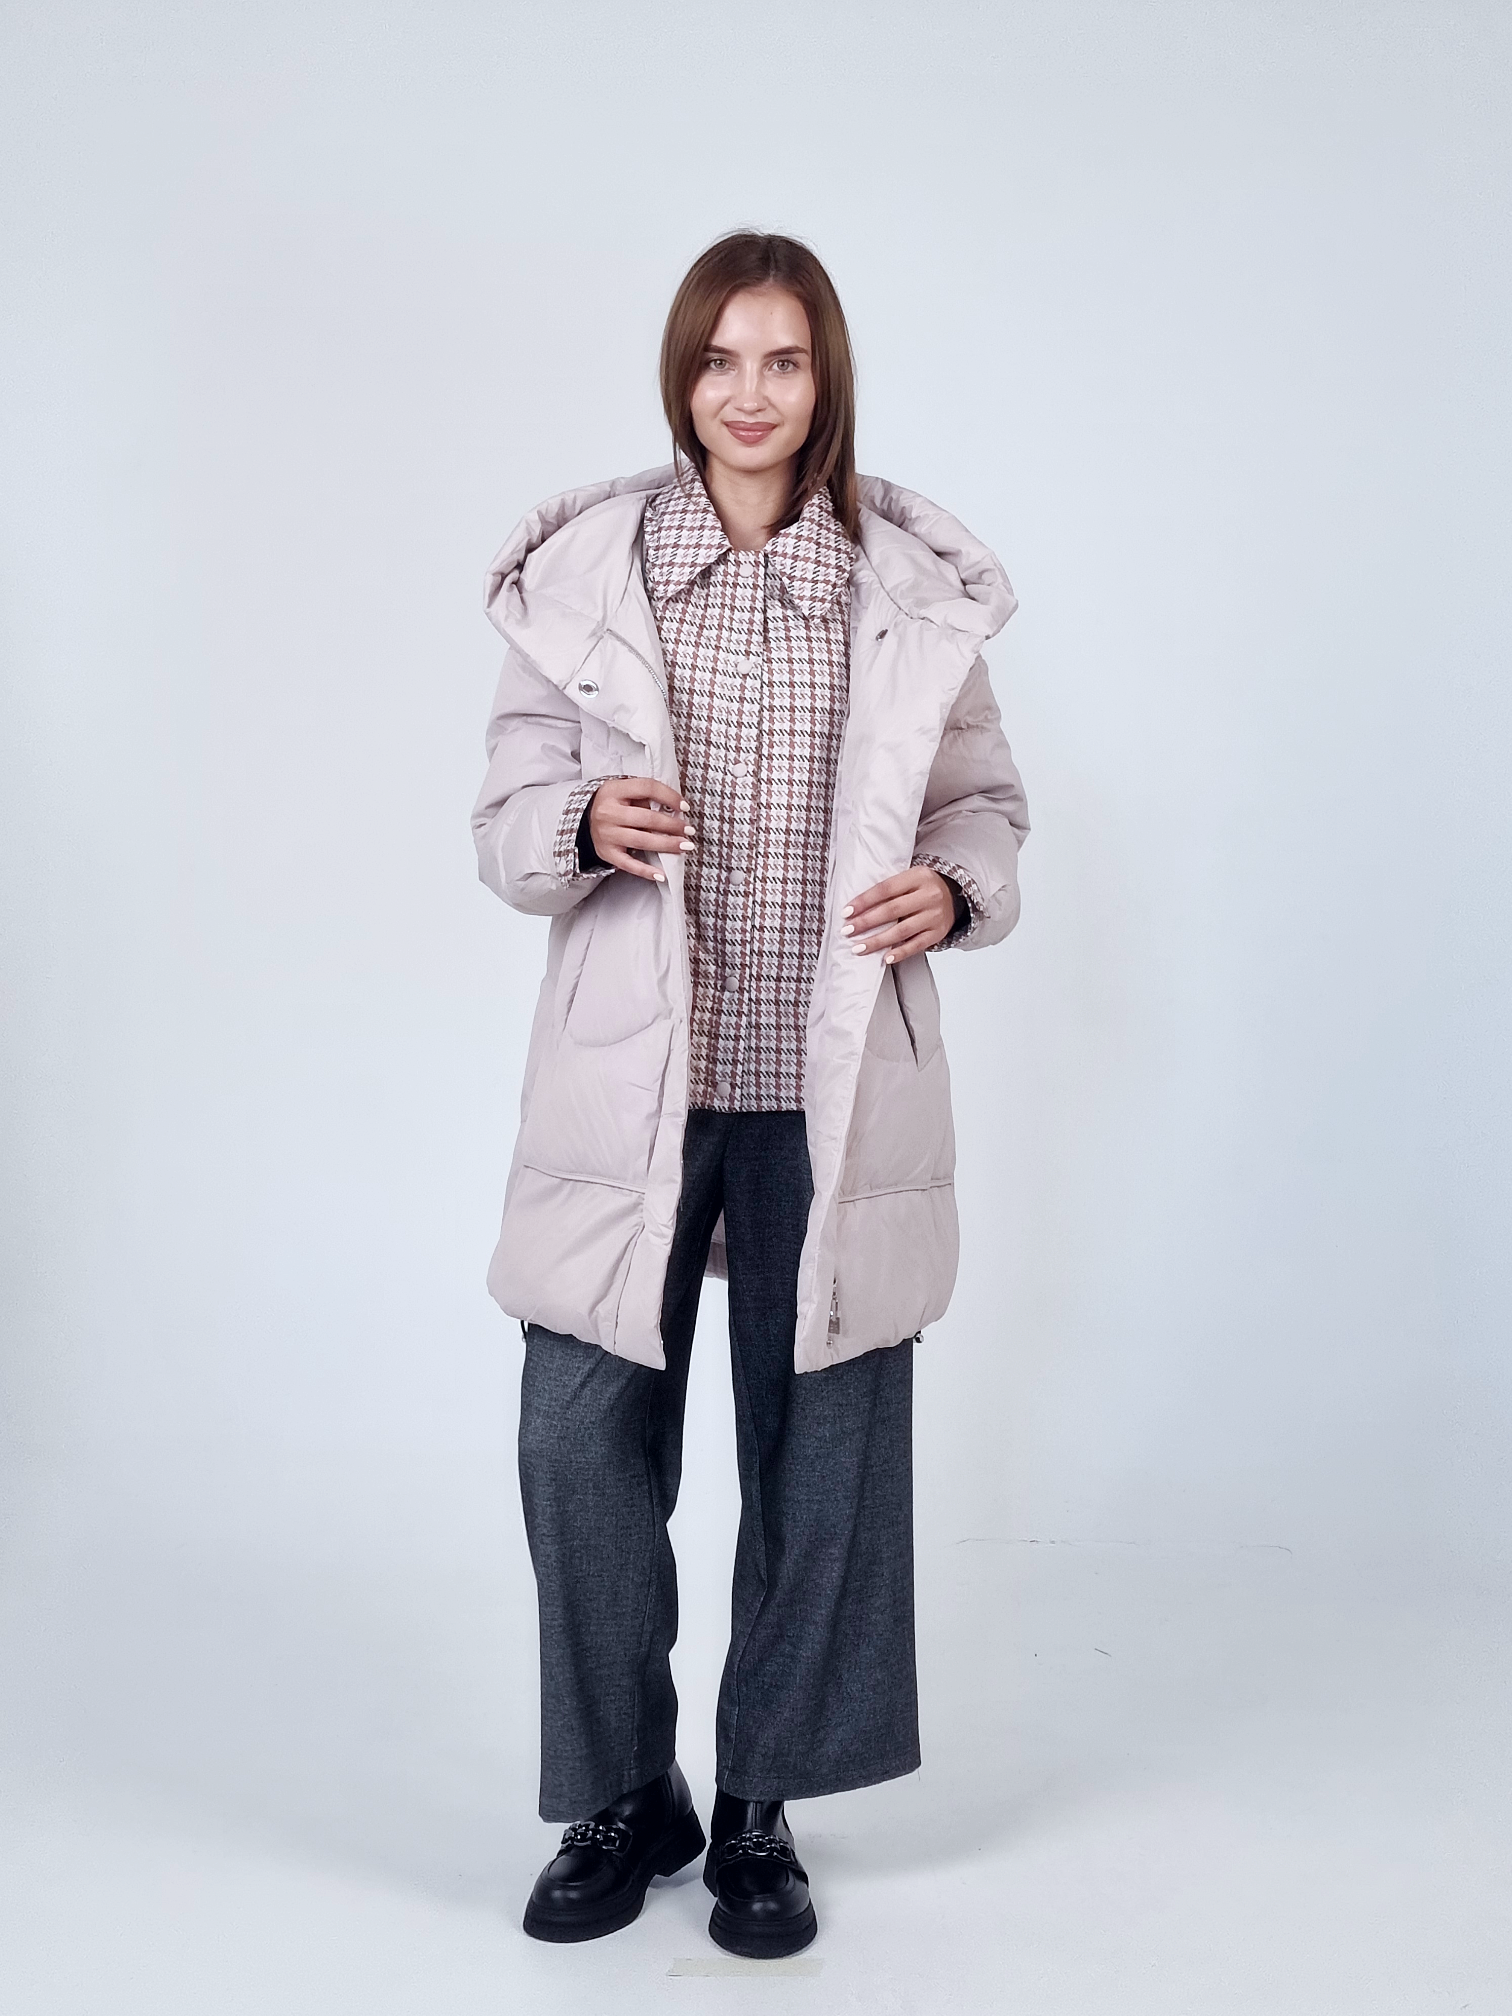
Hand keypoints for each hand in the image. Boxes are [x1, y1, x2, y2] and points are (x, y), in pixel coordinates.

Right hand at [588, 776, 695, 882]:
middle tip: (689, 830)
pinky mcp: (607, 853)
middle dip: (672, 825)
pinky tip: (661, 874)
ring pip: (641, 841)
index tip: (685, 807)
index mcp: (614, 791)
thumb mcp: (623, 790)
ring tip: (684, 846)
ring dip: (666, 845)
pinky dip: (646, 871)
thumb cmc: (612, 803)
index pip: (647, 788)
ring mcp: (607, 834)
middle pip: (647, 819)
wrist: (582, 819)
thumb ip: (644, 796)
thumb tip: (672, 810)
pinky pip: (629, 864)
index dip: (669, 796)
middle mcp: (609, 812)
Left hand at [841, 868, 956, 963]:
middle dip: (866, 922)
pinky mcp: (938, 933)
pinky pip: (917, 945)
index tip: (846, 912)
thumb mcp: (909, 879)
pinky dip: (900, 952)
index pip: (886, 889)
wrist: (954, 895)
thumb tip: (857, 909)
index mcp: (918, 876)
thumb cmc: (923, 887)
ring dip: (878, 941)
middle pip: (892, 910)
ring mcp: (935, 915)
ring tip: (858, 948)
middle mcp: (929, 895)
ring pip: (902, 931)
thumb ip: (889, 889)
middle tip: (848, 931)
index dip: (864, 901)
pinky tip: (885, 958)